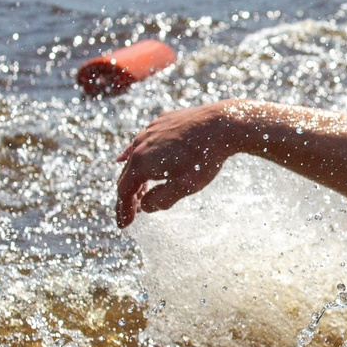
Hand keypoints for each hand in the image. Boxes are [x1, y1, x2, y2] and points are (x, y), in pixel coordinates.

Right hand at [114, 101, 244, 226]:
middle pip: (127, 175)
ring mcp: (150, 130)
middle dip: (128, 197)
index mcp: (142, 162)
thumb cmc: (205, 158)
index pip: (124, 191)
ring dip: (135, 177)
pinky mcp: (162, 121)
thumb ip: (161, 200)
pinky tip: (128, 157)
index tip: (124, 225)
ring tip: (138, 193)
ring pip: (134, 157)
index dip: (123, 210)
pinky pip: (143, 141)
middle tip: (132, 215)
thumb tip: (145, 206)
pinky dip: (137, 155)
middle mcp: (140, 144)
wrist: (223, 123)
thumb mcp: (184, 187)